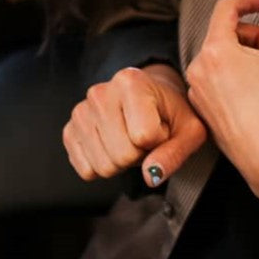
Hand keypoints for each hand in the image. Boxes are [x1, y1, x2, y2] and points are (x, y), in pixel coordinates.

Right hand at [63, 63, 206, 186]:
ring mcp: (80, 111)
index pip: (143, 137)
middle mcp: (99, 92)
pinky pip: (86, 170)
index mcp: (130, 82)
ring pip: (103, 166)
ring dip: (122, 162)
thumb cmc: (171, 113)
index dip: (158, 142)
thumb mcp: (189, 130)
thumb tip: (150, 176)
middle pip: (121, 155)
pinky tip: (113, 145)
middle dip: (139, 155)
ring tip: (130, 139)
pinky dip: (103, 166)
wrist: (149, 98)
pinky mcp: (69, 130)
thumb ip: (175, 152)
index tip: (161, 128)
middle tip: (145, 138)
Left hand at [185, 0, 258, 204]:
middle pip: (226, 34)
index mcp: (215, 50)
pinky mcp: (205, 112)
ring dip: (248, 58)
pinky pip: (219, 82)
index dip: (251, 0)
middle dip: (255, 35)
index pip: (227, 8)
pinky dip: (238, 79)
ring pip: (222, 59)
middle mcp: (199, 69)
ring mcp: (199, 93)